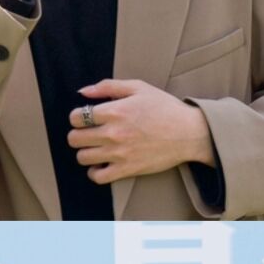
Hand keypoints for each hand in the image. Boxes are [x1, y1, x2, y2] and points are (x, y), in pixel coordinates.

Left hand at [67, 80, 215, 184]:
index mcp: (113, 111)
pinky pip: (98, 177)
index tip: (86, 119)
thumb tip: (83, 92)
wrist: (189, 133)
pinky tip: (101, 165)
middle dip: (78, 135)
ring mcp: (119, 153)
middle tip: (88, 134)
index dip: (77, 117)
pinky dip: (95, 172)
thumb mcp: (138, 88)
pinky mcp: (128, 169)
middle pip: (74, 138)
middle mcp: (113, 133)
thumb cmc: (166, 108)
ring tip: (95, 149)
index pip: (76, 117)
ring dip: (85, 153)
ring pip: (82, 157)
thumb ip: (108, 86)